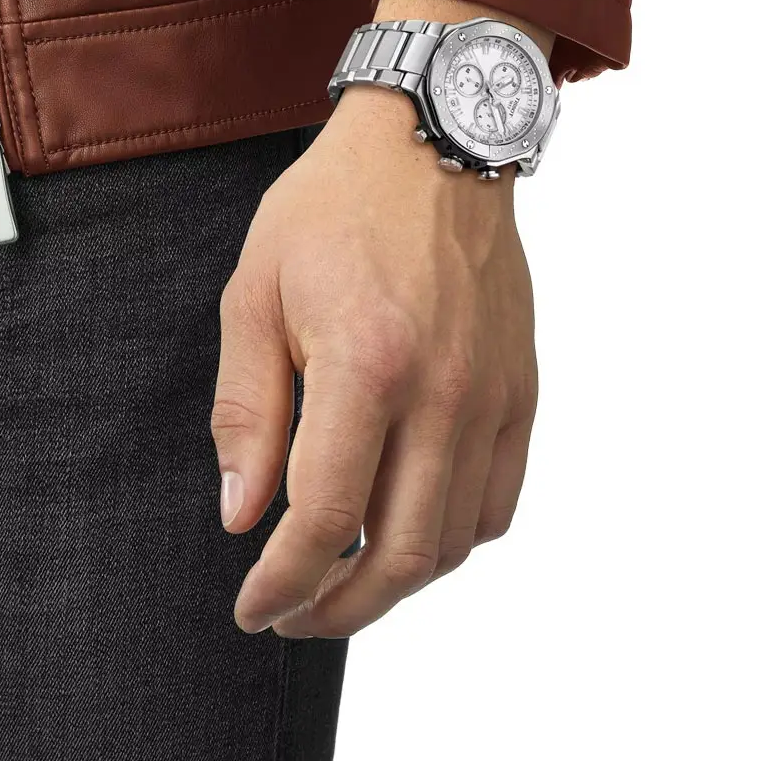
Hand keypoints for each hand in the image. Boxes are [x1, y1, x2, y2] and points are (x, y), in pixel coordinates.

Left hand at [211, 83, 538, 638]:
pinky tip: (414, 524)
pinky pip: (500, 499)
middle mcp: (442, 391)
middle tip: (296, 616)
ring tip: (348, 576)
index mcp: (366, 364)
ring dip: (395, 581)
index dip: (281, 584)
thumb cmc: (334, 209)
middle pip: (399, 554)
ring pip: (454, 540)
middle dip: (338, 609)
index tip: (254, 609)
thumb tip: (242, 516)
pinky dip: (454, 537)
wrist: (433, 146)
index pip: (322, 518)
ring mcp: (492, 394)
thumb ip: (248, 412)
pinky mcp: (521, 389)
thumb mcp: (256, 294)